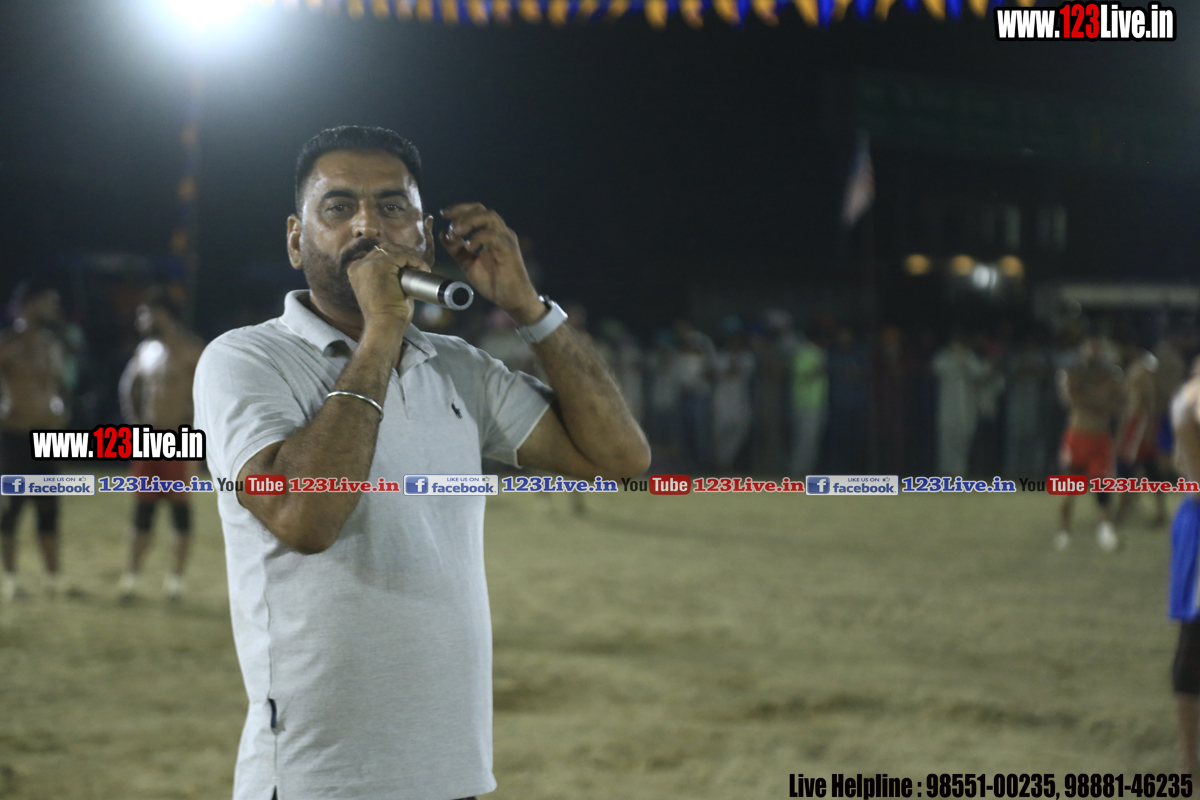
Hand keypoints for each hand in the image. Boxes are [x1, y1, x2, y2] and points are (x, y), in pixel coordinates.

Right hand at [347, 243, 430, 331]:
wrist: (384, 325)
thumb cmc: (387, 314)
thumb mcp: (384, 291)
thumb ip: (389, 277)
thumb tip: (408, 268)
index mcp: (357, 270)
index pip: (379, 254)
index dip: (397, 256)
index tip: (412, 266)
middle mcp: (359, 265)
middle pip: (385, 248)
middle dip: (404, 254)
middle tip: (419, 266)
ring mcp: (367, 264)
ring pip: (394, 250)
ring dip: (411, 256)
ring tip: (422, 268)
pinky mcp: (379, 266)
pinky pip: (401, 256)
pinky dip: (415, 260)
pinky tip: (422, 268)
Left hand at [440, 203, 543, 325]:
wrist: (512, 299)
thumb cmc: (495, 282)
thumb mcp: (469, 264)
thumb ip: (457, 250)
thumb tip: (443, 234)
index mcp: (491, 234)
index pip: (476, 211)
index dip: (459, 210)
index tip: (443, 214)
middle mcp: (500, 232)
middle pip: (482, 210)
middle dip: (462, 212)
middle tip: (449, 223)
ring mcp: (506, 239)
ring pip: (490, 217)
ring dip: (470, 221)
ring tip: (456, 231)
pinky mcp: (509, 249)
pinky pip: (493, 235)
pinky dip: (478, 237)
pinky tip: (469, 247)